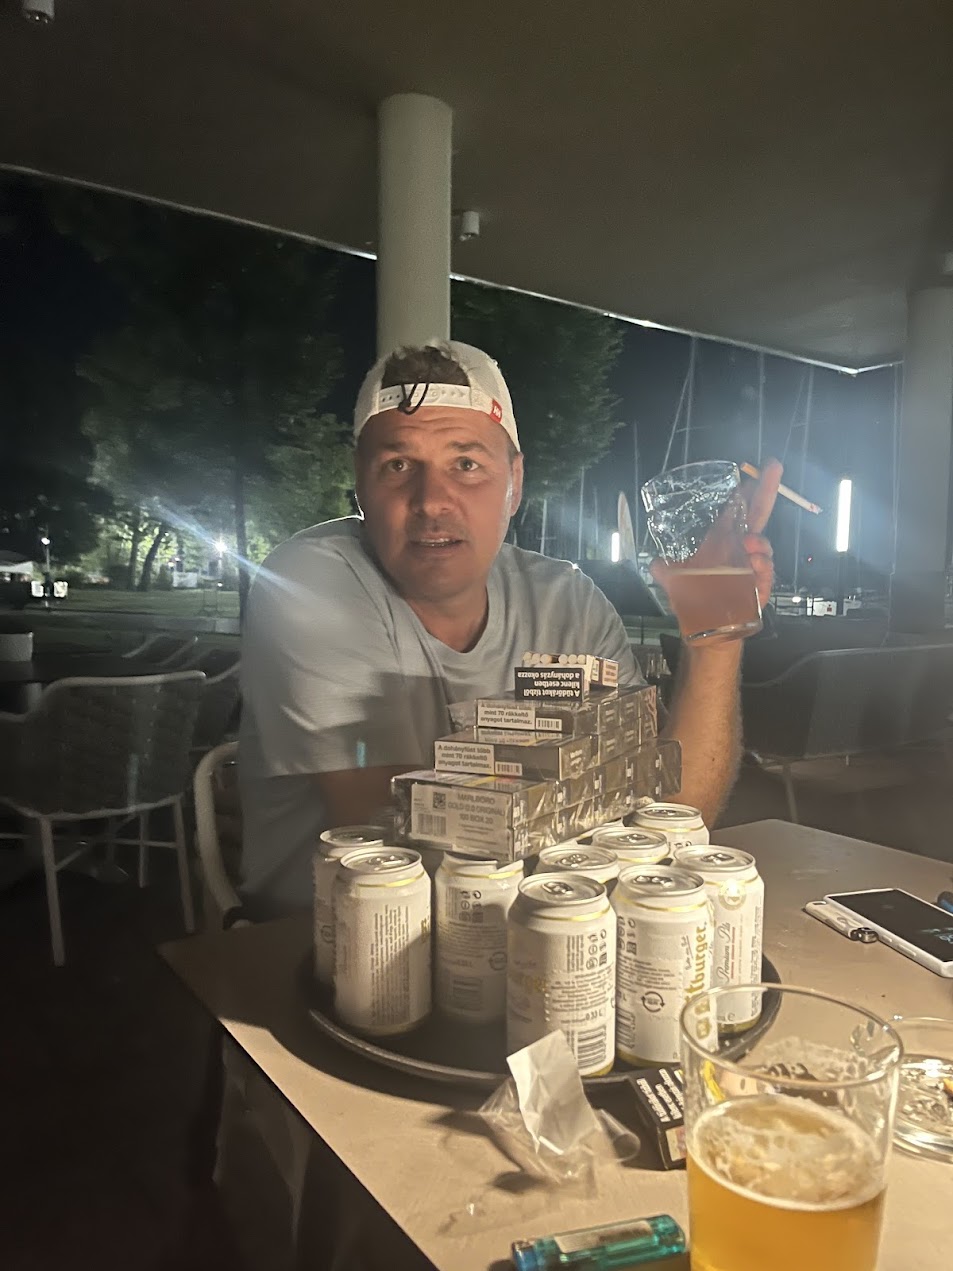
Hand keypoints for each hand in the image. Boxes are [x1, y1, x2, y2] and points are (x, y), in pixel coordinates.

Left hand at [649, 458, 782, 613]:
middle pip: (758, 516)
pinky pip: (766, 574)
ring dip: (760, 542)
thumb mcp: (675, 581)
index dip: (744, 492)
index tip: (750, 473)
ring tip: (750, 544)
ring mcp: (752, 568)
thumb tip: (655, 562)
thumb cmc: (695, 599)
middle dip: (766, 490)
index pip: (735, 512)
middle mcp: (740, 550)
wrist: (707, 629)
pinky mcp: (759, 588)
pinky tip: (756, 565)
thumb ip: (665, 568)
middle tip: (773, 468)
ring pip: (763, 546)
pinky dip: (763, 568)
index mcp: (723, 542)